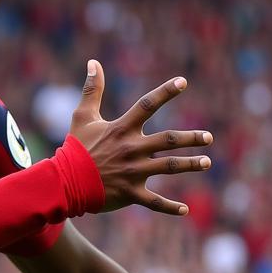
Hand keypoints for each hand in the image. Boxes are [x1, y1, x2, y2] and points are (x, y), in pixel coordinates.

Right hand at [70, 61, 213, 215]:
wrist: (63, 183)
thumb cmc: (74, 149)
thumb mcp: (82, 117)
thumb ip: (91, 90)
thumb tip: (93, 63)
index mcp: (121, 129)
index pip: (147, 105)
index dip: (165, 92)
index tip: (183, 82)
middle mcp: (131, 149)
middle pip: (168, 140)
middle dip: (191, 138)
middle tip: (208, 137)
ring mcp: (132, 172)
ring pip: (168, 167)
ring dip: (190, 164)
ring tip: (206, 162)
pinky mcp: (130, 193)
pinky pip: (154, 202)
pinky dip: (170, 207)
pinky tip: (185, 210)